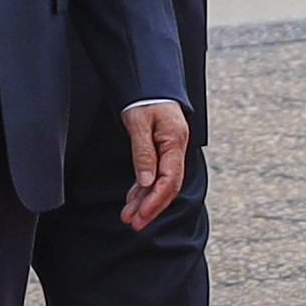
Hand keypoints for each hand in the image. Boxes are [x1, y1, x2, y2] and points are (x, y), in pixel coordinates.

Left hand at [119, 99, 188, 229]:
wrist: (147, 82)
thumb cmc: (144, 97)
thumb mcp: (138, 123)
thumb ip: (143, 152)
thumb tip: (147, 181)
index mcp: (174, 141)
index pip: (169, 179)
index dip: (155, 200)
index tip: (141, 215)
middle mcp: (176, 149)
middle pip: (168, 187)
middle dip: (151, 207)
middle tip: (135, 224)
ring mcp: (169, 151)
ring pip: (160, 183)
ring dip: (145, 201)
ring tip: (129, 216)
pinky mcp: (161, 151)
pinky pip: (154, 175)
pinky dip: (143, 189)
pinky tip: (133, 200)